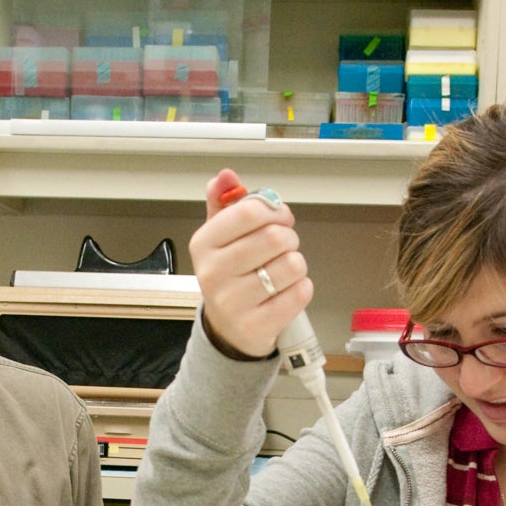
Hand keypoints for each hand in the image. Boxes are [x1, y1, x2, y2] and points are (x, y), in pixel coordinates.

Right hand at [188, 169, 313, 358]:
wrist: (228, 330)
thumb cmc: (230, 276)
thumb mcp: (220, 239)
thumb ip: (224, 204)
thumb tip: (225, 175)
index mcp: (203, 243)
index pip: (250, 212)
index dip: (276, 210)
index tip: (280, 217)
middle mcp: (213, 272)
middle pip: (275, 237)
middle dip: (289, 238)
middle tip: (284, 247)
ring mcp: (233, 302)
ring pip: (292, 265)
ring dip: (297, 264)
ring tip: (283, 271)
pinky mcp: (256, 325)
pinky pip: (300, 293)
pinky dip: (301, 288)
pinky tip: (286, 292)